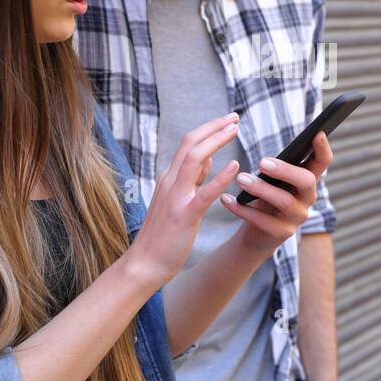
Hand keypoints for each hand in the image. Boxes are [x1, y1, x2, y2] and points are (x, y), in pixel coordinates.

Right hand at [125, 113, 240, 286]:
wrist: (145, 263)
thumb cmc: (163, 234)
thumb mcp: (176, 199)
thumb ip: (192, 178)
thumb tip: (209, 158)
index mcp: (169, 178)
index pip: (188, 144)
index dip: (208, 129)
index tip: (227, 121)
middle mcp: (170, 181)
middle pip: (190, 143)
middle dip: (213, 127)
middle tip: (234, 116)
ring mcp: (176, 197)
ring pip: (194, 159)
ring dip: (216, 141)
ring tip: (235, 130)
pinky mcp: (184, 215)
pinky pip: (203, 192)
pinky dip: (219, 177)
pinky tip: (235, 166)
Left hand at [219, 131, 332, 254]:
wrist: (255, 233)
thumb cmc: (264, 197)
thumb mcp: (272, 180)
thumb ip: (276, 167)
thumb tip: (268, 156)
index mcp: (307, 180)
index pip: (322, 162)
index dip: (323, 148)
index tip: (317, 133)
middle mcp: (308, 198)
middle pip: (306, 181)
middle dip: (285, 170)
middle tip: (261, 162)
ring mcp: (297, 217)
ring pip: (284, 201)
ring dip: (261, 188)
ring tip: (240, 178)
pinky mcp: (282, 234)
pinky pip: (263, 221)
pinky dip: (243, 209)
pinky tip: (226, 199)